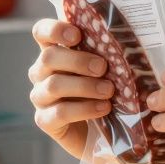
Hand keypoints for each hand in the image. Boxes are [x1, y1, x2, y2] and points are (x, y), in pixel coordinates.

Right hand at [27, 18, 114, 156]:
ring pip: (53, 85)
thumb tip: (124, 37)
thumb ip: (106, 54)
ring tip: (109, 90)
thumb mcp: (107, 71)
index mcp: (55, 53)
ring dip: (84, 86)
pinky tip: (104, 108)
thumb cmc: (106, 93)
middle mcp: (41, 73)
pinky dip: (84, 109)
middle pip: (48, 57)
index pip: (41, 32)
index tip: (77, 35)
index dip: (55, 29)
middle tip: (103, 67)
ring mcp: (40, 97)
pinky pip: (59, 112)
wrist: (104, 134)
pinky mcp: (45, 121)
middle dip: (78, 60)